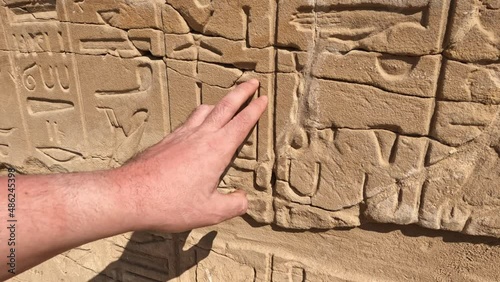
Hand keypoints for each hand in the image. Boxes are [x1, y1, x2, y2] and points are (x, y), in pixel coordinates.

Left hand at [113, 79, 267, 232]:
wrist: (130, 195)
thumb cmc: (170, 203)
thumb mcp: (210, 211)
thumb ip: (233, 205)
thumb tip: (244, 199)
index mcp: (216, 150)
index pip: (242, 123)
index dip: (255, 109)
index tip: (263, 98)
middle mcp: (200, 136)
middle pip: (225, 106)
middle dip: (241, 92)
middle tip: (252, 82)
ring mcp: (181, 135)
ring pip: (204, 110)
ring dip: (219, 103)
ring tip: (225, 102)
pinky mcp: (166, 140)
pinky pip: (188, 120)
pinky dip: (199, 116)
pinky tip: (197, 124)